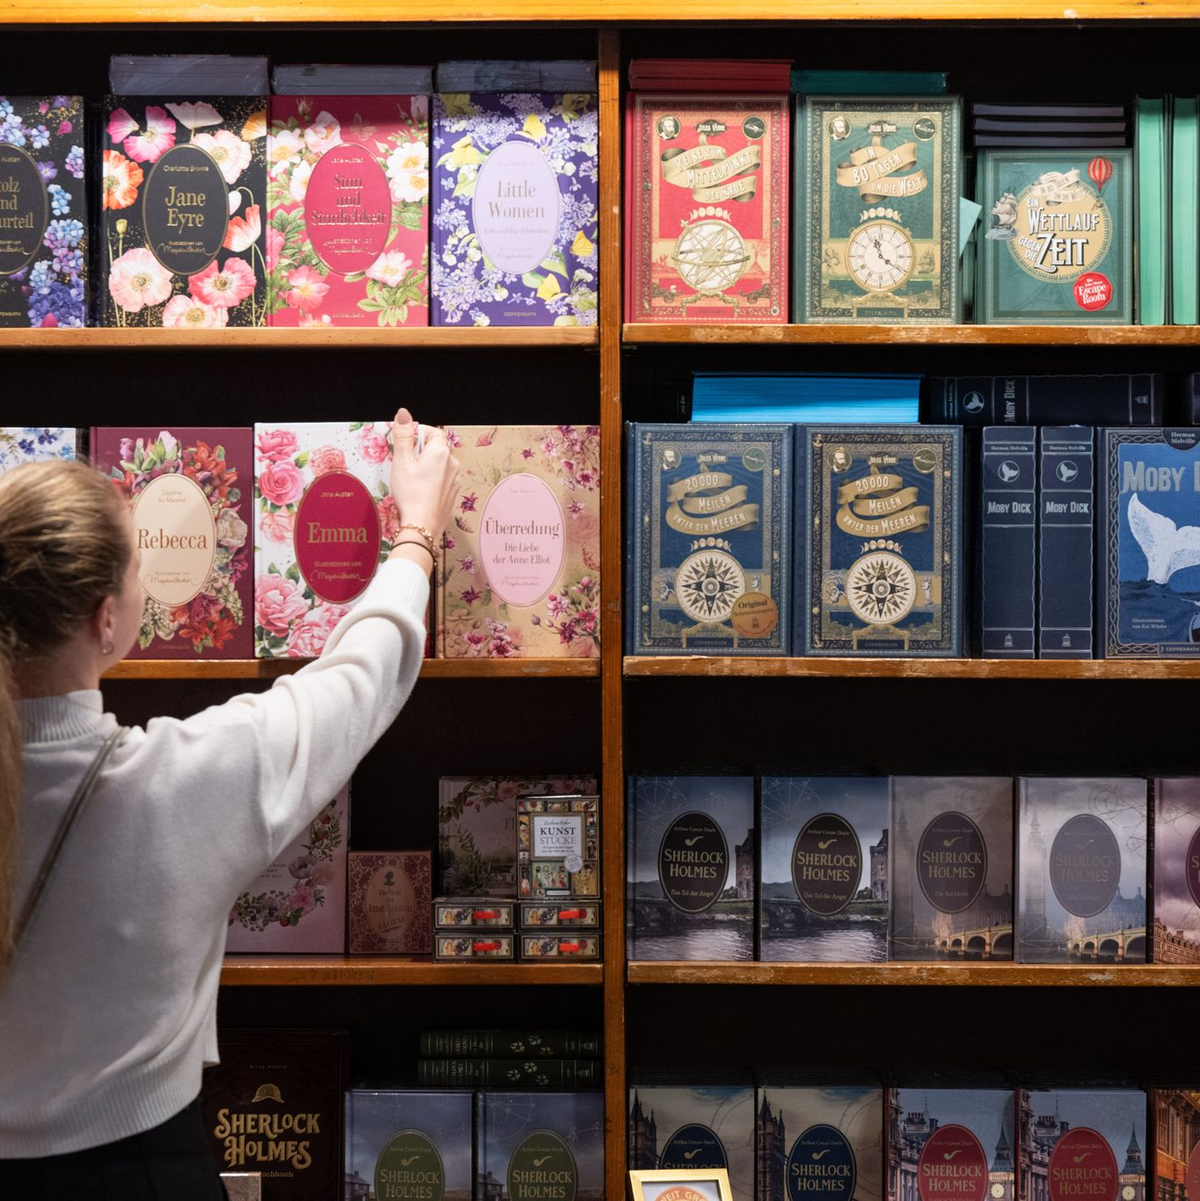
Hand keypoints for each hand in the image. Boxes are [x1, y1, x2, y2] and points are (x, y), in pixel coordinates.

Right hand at [389, 408, 459, 548]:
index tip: (405, 447)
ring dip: (426, 467)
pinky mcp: (453, 492)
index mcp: (441, 451)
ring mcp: (455, 479)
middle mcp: (452, 463)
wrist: (422, 525)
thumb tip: (403, 413)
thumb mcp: (401, 461)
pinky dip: (432, 480)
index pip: (431, 431)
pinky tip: (420, 491)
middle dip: (420, 453)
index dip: (416, 436)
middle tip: (406, 466)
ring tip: (412, 481)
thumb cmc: (411, 494)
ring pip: (438, 464)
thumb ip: (403, 435)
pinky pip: (442, 479)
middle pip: (435, 448)